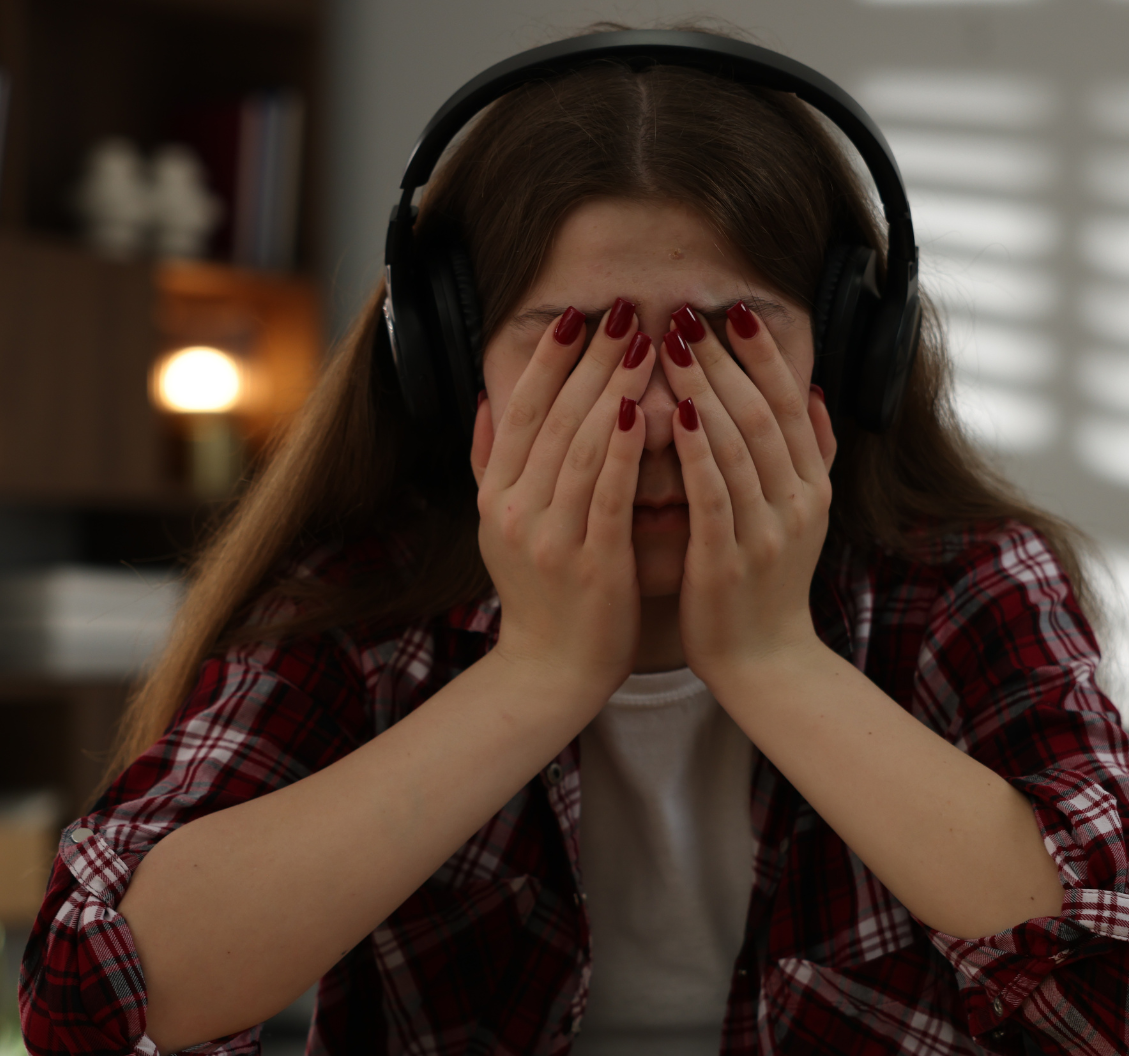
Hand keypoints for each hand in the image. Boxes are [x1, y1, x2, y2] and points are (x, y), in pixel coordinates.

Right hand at [471, 301, 655, 705]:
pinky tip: (639, 411)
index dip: (548, 359)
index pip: (521, 410)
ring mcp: (549, 537)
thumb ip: (491, 460)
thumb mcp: (499, 526)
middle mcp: (515, 510)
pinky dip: (619, 451)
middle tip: (622, 311)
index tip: (575, 315)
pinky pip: (604, 496)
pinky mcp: (587, 564)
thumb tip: (486, 396)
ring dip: (610, 390)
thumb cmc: (540, 595)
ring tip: (641, 345)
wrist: (551, 672)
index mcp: (497, 495)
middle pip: (553, 418)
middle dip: (589, 359)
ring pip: (579, 447)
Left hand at [660, 301, 836, 689]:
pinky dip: (697, 449)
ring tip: (670, 345)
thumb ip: (814, 455)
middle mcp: (797, 504)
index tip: (732, 310)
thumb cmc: (768, 586)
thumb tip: (817, 391)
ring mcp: (765, 532)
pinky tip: (675, 411)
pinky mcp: (729, 560)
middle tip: (685, 315)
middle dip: (724, 360)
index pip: (792, 405)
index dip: (763, 355)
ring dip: (705, 388)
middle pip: (764, 414)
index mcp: (812, 488)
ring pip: (739, 445)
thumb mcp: (804, 518)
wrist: (764, 663)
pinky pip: (714, 493)